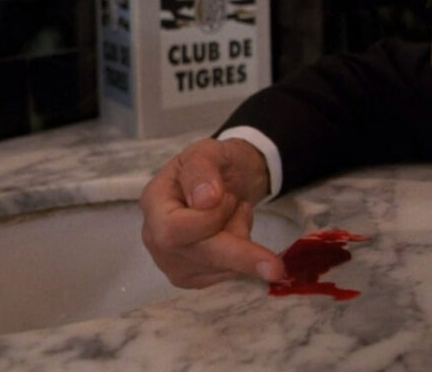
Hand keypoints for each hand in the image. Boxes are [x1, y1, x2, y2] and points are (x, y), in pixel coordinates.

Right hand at [140, 137, 285, 287]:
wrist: (226, 182)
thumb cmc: (214, 165)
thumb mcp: (209, 152)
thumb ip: (202, 170)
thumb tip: (205, 200)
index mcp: (154, 203)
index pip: (176, 229)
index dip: (210, 218)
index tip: (230, 197)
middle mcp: (156, 239)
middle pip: (199, 256)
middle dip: (240, 255)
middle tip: (276, 268)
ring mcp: (173, 263)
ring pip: (221, 266)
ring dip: (242, 238)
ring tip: (236, 210)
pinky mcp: (195, 278)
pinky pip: (228, 274)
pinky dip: (243, 253)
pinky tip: (233, 231)